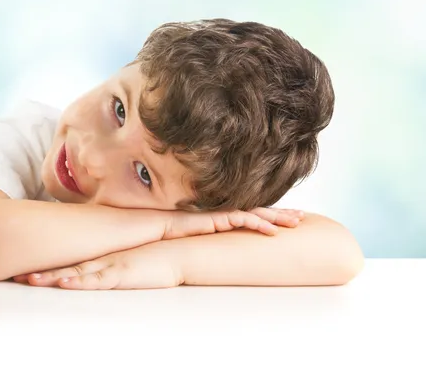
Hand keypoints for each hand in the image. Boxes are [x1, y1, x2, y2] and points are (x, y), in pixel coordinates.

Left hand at [13, 242, 183, 289]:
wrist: (178, 251)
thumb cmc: (155, 256)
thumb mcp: (128, 260)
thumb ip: (112, 264)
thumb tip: (97, 268)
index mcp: (99, 256)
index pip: (67, 259)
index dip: (45, 262)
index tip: (23, 265)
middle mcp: (100, 258)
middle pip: (64, 265)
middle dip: (40, 270)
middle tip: (15, 273)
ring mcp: (109, 265)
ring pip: (75, 272)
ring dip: (52, 277)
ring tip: (28, 279)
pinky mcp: (121, 273)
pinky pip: (97, 279)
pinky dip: (79, 281)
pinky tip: (65, 282)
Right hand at [164, 206, 303, 239]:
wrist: (161, 227)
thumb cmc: (178, 233)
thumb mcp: (203, 237)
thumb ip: (216, 238)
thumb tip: (226, 252)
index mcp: (226, 216)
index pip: (253, 213)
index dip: (271, 214)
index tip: (287, 218)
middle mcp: (228, 212)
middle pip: (261, 210)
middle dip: (282, 213)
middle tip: (302, 217)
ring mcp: (224, 213)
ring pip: (257, 213)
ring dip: (278, 218)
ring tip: (296, 222)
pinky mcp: (219, 218)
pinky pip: (244, 219)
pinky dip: (260, 224)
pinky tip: (273, 231)